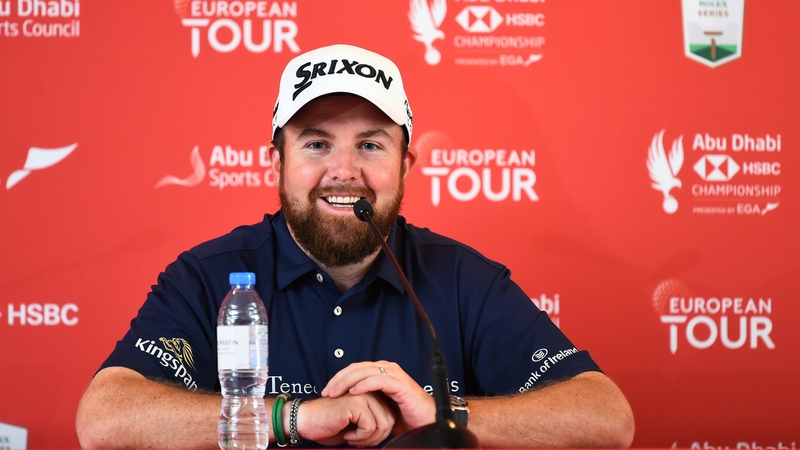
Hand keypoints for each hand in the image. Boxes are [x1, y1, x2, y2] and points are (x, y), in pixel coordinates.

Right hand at [296, 392, 395, 446]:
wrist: (306, 421)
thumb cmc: (329, 424)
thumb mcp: (357, 424)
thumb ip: (374, 423)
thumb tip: (390, 430)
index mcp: (371, 395)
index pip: (390, 417)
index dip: (380, 434)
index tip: (363, 439)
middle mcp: (369, 392)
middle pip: (389, 421)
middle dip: (376, 438)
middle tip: (359, 442)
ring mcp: (364, 395)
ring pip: (383, 424)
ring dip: (368, 439)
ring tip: (352, 438)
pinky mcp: (356, 402)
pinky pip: (370, 426)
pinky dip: (360, 437)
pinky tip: (347, 435)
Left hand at [321, 361, 435, 434]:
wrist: (426, 421)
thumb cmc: (405, 416)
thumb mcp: (380, 406)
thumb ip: (366, 401)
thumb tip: (345, 407)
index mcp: (382, 372)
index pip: (355, 368)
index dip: (339, 378)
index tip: (327, 390)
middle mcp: (388, 369)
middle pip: (357, 367)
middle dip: (338, 379)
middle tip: (326, 392)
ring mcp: (394, 375)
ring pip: (364, 371)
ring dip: (346, 381)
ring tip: (335, 392)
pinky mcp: (400, 384)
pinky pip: (378, 380)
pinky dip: (363, 385)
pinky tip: (353, 392)